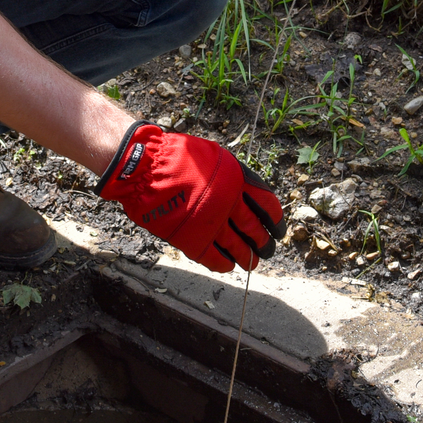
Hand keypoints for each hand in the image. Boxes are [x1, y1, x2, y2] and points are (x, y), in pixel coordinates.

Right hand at [97, 123, 284, 271]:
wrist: (145, 167)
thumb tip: (247, 193)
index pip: (267, 204)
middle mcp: (228, 203)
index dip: (275, 220)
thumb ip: (234, 175)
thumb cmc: (177, 157)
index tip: (278, 228)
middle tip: (266, 249)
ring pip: (237, 246)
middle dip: (263, 242)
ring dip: (247, 256)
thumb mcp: (215, 157)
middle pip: (254, 229)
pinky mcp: (193, 238)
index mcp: (237, 180)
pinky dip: (223, 264)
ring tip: (251, 263)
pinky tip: (228, 265)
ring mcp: (211, 223)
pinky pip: (214, 258)